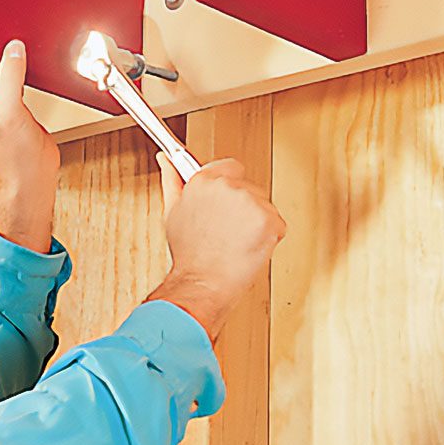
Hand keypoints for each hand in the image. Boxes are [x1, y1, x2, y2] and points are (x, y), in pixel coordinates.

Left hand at [0, 40, 59, 252]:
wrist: (34, 175)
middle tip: (8, 87)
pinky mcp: (10, 107)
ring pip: (0, 72)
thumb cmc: (12, 157)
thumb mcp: (9, 108)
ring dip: (11, 73)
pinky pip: (12, 82)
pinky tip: (24, 93)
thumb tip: (13, 49)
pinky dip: (20, 80)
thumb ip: (10, 74)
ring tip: (16, 95)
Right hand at [146, 157, 284, 341]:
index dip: (231, 187)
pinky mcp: (268, 220)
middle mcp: (227, 186)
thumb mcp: (173, 211)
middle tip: (227, 231)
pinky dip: (270, 238)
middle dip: (243, 209)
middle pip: (249, 190)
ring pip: (264, 207)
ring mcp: (249, 202)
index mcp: (203, 180)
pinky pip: (277, 225)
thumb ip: (172, 178)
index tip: (227, 203)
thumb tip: (165, 159)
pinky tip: (249, 248)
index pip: (231, 168)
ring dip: (256, 224)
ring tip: (236, 242)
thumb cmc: (189, 255)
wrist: (202, 285)